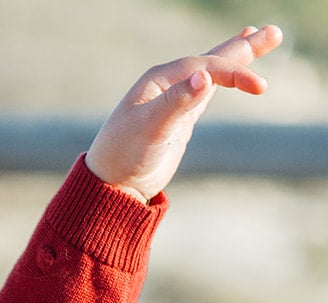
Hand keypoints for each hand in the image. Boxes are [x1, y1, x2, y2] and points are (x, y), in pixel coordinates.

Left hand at [87, 24, 282, 200]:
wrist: (111, 187)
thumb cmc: (123, 156)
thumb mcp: (149, 128)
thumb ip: (176, 102)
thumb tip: (205, 76)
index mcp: (160, 79)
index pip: (206, 67)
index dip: (234, 73)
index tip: (260, 87)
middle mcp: (167, 85)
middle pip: (212, 58)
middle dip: (242, 47)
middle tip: (274, 32)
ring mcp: (174, 102)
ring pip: (211, 73)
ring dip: (236, 58)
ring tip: (259, 39)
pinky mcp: (178, 121)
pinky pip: (205, 93)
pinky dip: (220, 81)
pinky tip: (228, 76)